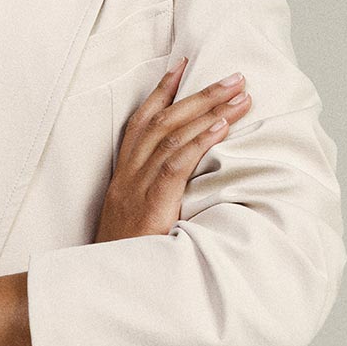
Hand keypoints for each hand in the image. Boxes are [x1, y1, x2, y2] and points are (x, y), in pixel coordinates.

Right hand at [94, 63, 251, 242]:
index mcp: (124, 175)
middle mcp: (129, 174)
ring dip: (209, 111)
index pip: (142, 122)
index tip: (183, 64)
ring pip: (172, 136)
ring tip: (240, 96)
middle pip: (163, 120)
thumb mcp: (138, 216)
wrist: (106, 280)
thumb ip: (156, 193)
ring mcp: (138, 187)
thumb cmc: (128, 251)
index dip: (161, 91)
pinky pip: (175, 165)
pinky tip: (221, 127)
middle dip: (200, 94)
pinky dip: (199, 141)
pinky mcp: (151, 203)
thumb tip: (187, 177)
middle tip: (234, 77)